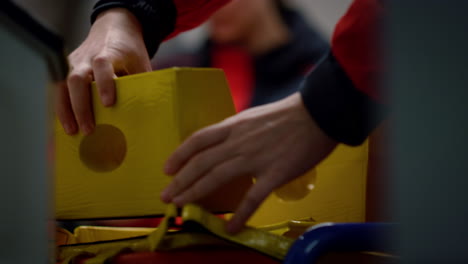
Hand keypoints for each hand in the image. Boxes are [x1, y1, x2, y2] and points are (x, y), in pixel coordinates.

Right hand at [56, 8, 150, 134]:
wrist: (113, 26)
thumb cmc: (129, 49)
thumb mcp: (140, 62)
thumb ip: (141, 84)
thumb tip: (146, 113)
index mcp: (108, 52)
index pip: (103, 66)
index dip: (105, 84)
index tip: (109, 103)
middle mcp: (86, 57)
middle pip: (77, 79)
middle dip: (81, 106)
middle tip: (89, 129)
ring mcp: (74, 62)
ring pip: (63, 85)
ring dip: (66, 110)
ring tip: (73, 131)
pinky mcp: (67, 69)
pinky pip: (59, 89)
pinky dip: (61, 107)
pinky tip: (66, 124)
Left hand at [161, 93, 337, 232]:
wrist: (319, 112)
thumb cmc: (290, 113)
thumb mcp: (256, 116)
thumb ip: (239, 130)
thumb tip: (227, 142)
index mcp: (235, 124)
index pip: (199, 139)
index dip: (180, 154)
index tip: (167, 168)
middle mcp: (239, 141)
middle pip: (202, 162)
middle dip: (181, 180)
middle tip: (166, 196)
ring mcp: (255, 157)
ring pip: (217, 177)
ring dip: (195, 193)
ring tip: (181, 206)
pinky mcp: (274, 173)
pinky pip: (253, 197)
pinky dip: (240, 213)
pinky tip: (230, 227)